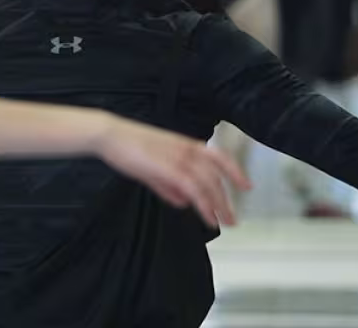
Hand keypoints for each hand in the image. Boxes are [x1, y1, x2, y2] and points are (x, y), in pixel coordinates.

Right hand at [98, 118, 250, 227]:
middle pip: (216, 176)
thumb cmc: (126, 145)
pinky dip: (204, 206)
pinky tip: (208, 218)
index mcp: (184, 145)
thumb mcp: (150, 167)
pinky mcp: (170, 169)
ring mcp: (180, 159)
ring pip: (209, 185)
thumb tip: (182, 201)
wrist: (111, 134)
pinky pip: (195, 190)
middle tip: (232, 218)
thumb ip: (167, 185)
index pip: (218, 158)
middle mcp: (187, 151)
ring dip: (218, 206)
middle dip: (226, 199)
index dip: (235, 171)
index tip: (246, 185)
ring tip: (223, 223)